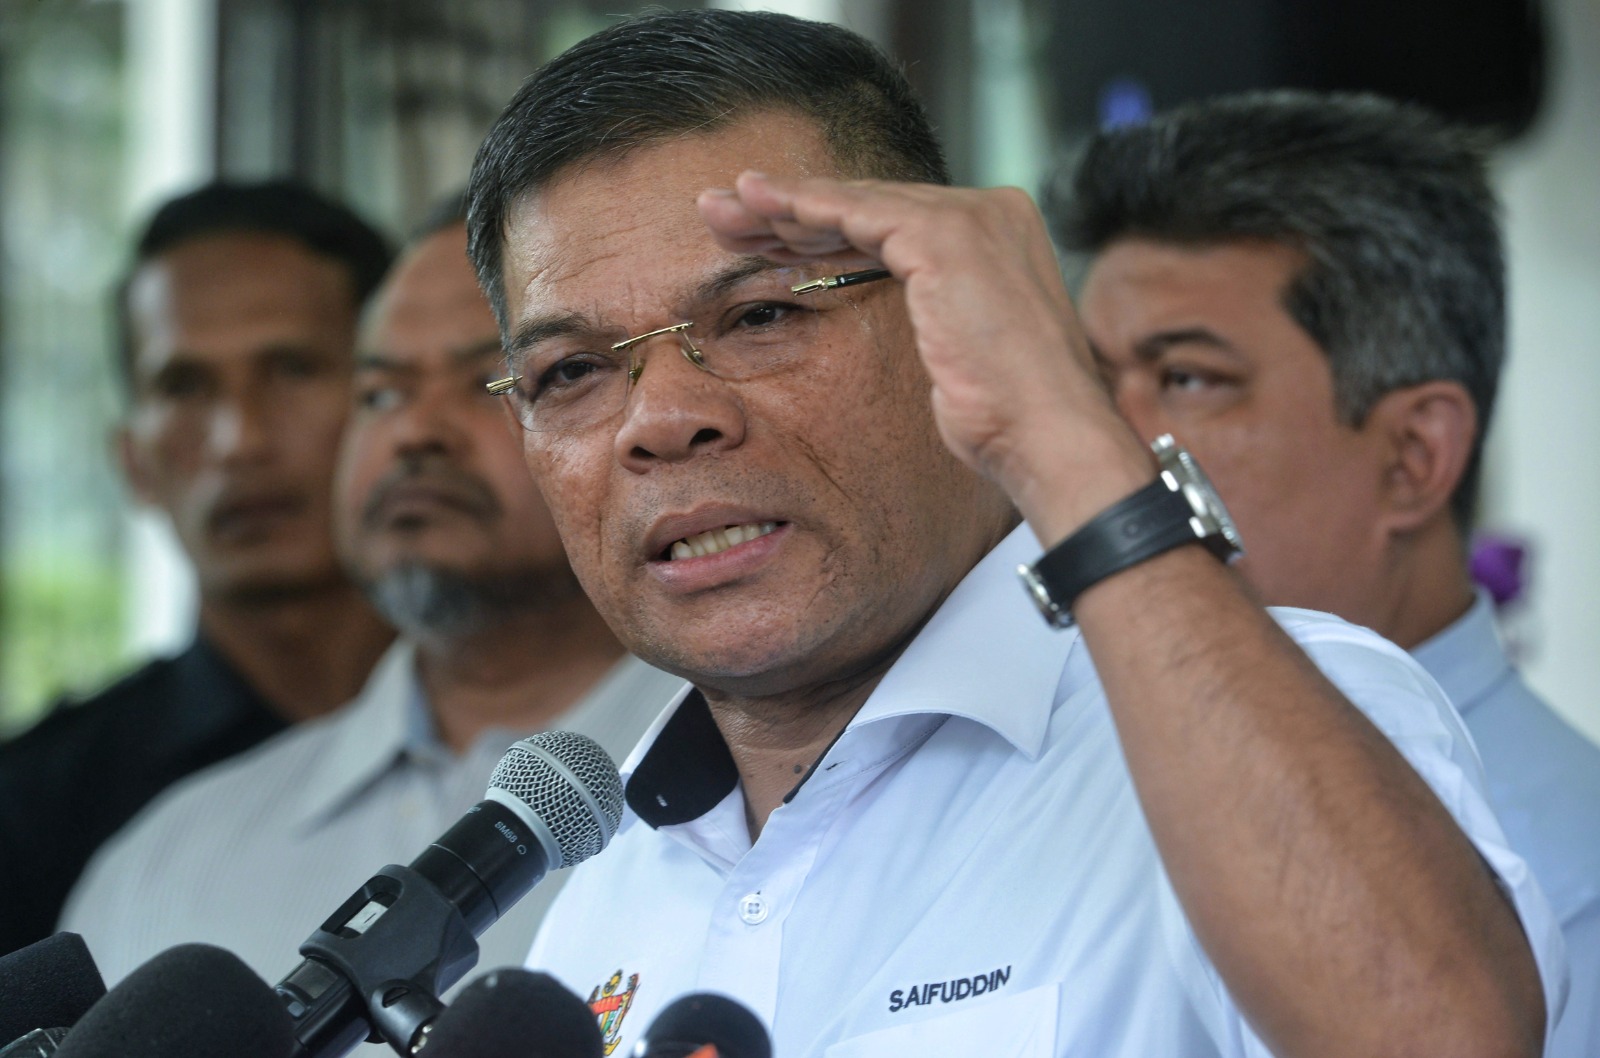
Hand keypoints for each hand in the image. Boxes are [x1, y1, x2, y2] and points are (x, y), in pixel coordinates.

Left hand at [698, 172, 1151, 542]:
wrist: (1047, 437)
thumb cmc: (1009, 420)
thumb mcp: (963, 356)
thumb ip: (935, 318)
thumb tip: (908, 322)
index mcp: (999, 237)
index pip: (892, 224)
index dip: (822, 230)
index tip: (764, 242)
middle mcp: (992, 213)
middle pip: (869, 206)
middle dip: (790, 213)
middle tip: (724, 216)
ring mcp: (972, 218)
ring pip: (855, 202)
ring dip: (782, 205)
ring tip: (721, 209)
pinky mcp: (948, 235)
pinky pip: (858, 212)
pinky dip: (804, 207)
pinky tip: (759, 209)